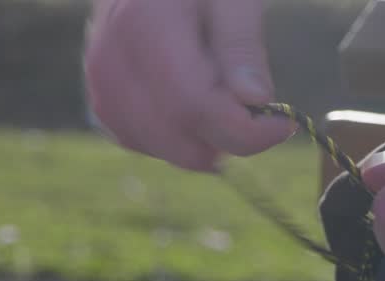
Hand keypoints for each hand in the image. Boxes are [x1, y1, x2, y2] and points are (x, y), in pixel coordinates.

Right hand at [83, 0, 293, 171]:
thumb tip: (256, 99)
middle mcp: (112, 62)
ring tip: (224, 96)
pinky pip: (145, 142)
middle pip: (179, 138)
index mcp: (145, 27)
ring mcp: (101, 84)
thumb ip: (241, 44)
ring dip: (205, 140)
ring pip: (163, 149)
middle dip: (229, 138)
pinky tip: (199, 110)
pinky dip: (178, 139)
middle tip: (257, 111)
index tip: (283, 123)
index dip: (246, 130)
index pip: (195, 106)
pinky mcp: (103, 100)